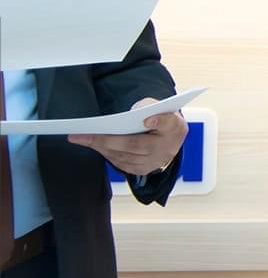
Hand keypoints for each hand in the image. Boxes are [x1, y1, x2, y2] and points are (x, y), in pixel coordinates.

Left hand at [69, 99, 187, 177]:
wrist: (169, 140)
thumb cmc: (160, 119)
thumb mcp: (160, 107)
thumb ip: (148, 107)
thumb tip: (133, 117)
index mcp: (174, 127)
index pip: (168, 123)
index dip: (158, 121)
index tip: (147, 120)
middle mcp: (166, 148)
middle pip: (135, 144)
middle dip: (106, 139)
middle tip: (84, 134)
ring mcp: (155, 162)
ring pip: (124, 156)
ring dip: (101, 148)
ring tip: (81, 139)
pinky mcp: (143, 170)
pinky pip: (121, 163)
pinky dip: (106, 154)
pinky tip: (94, 146)